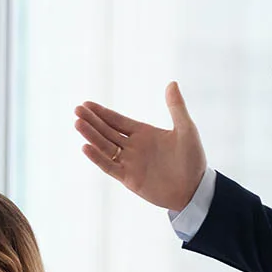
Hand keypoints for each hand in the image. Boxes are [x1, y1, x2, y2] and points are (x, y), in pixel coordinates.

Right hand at [75, 81, 206, 211]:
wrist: (194, 189)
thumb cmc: (193, 159)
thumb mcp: (186, 129)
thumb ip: (176, 107)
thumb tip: (171, 83)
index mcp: (144, 133)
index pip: (117, 121)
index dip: (102, 113)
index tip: (86, 105)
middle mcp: (133, 147)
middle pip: (107, 132)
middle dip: (92, 121)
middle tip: (77, 110)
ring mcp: (130, 163)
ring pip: (105, 147)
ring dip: (91, 136)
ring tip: (77, 124)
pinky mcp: (129, 179)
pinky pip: (109, 166)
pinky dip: (97, 157)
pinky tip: (86, 147)